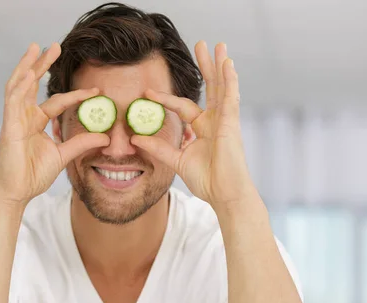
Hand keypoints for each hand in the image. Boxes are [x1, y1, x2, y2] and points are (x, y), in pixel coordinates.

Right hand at [0, 43, 109, 205]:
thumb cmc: (33, 175)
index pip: (58, 102)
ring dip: (28, 66)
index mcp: (36, 122)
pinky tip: (28, 74)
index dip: (76, 95)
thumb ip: (81, 143)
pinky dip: (20, 87)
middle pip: (32, 84)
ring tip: (37, 47)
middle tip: (55, 46)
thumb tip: (105, 136)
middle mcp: (24, 117)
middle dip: (42, 64)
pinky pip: (13, 103)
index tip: (96, 90)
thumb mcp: (64, 155)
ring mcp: (14, 120)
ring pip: (19, 86)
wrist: (17, 193)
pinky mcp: (9, 127)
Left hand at [130, 42, 258, 213]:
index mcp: (202, 129)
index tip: (146, 93)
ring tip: (217, 44)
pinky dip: (229, 80)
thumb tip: (135, 138)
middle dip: (205, 67)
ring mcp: (225, 121)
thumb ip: (158, 148)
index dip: (164, 99)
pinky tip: (227, 63)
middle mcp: (215, 121)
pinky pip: (230, 98)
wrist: (224, 194)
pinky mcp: (232, 124)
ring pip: (221, 87)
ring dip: (218, 65)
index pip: (181, 107)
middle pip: (209, 88)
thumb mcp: (176, 160)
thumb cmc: (207, 181)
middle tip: (200, 44)